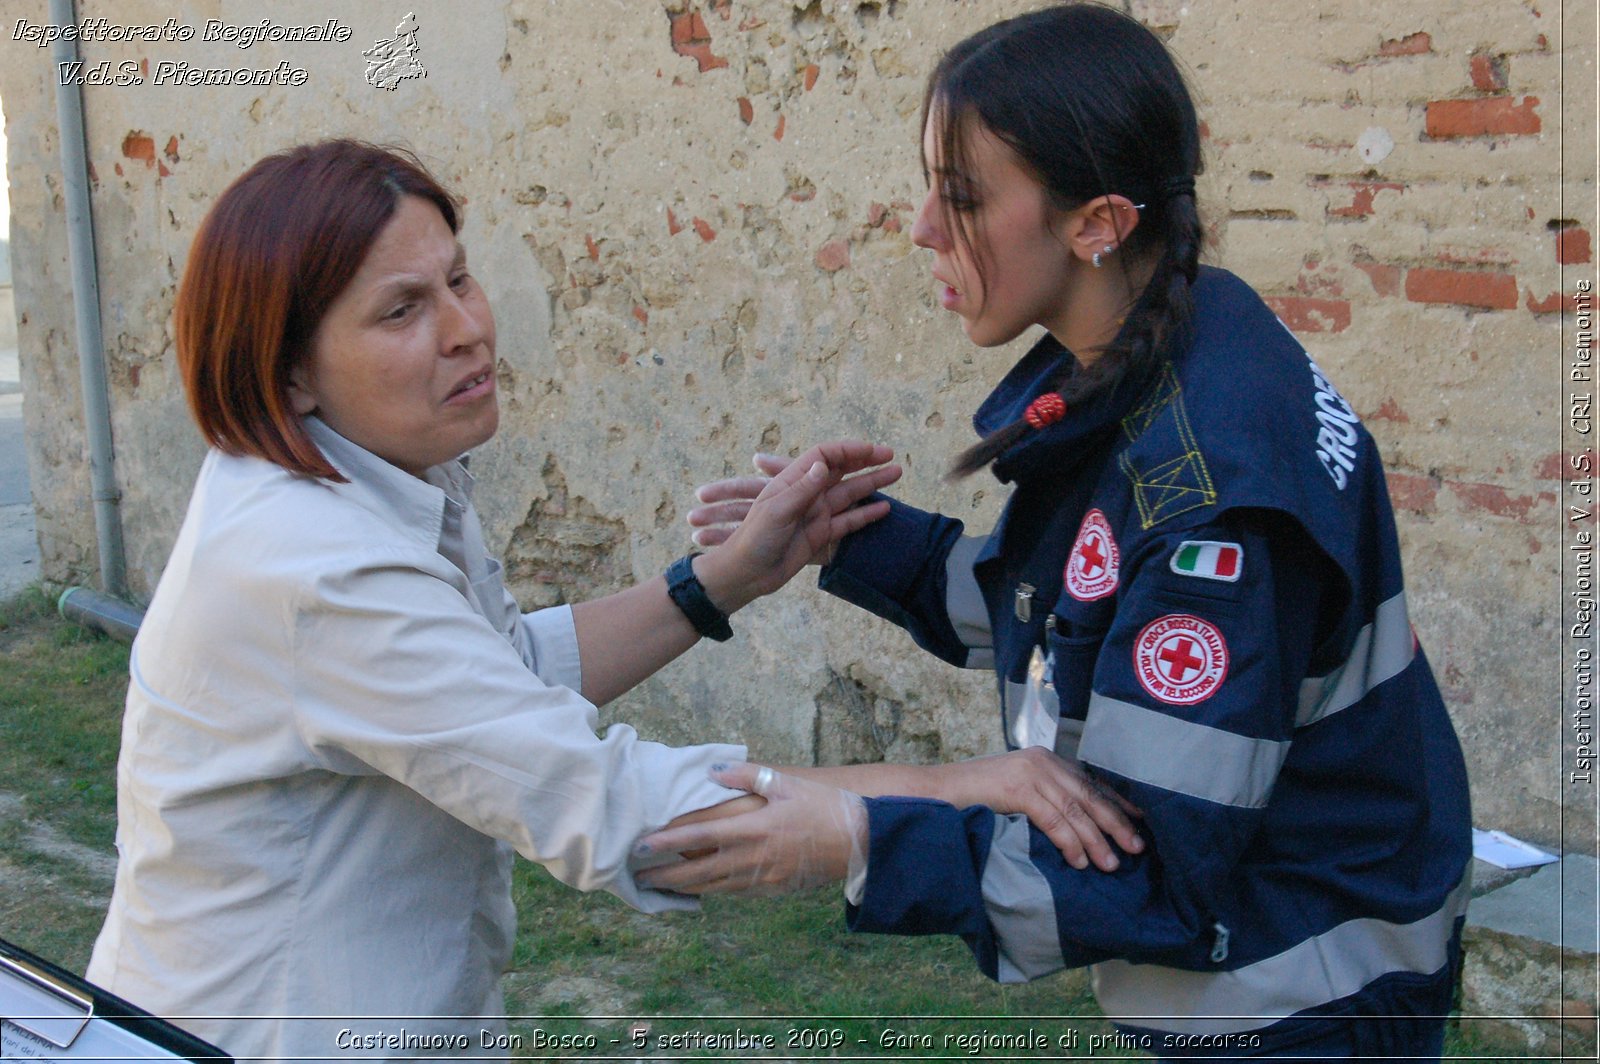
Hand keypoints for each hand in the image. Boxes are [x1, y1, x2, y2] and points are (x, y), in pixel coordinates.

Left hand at [633, 763, 865, 895]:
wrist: (860, 841)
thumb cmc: (824, 807)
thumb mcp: (786, 783)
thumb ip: (747, 776)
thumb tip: (713, 771)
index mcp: (752, 827)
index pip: (698, 835)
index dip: (666, 842)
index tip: (641, 845)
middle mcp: (752, 855)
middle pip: (698, 869)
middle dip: (665, 874)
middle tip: (637, 876)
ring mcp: (763, 876)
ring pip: (714, 886)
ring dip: (684, 887)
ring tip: (660, 887)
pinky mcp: (774, 888)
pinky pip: (736, 892)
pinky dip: (713, 891)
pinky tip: (701, 890)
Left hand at [695, 443, 899, 610]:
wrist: (748, 574)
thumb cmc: (755, 539)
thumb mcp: (777, 512)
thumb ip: (801, 490)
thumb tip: (823, 465)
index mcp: (792, 481)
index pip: (824, 456)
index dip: (847, 450)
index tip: (871, 450)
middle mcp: (807, 493)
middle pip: (841, 470)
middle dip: (865, 461)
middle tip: (891, 456)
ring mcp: (816, 513)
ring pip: (850, 493)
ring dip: (872, 483)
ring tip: (897, 473)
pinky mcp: (822, 534)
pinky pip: (848, 521)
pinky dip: (866, 514)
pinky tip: (885, 508)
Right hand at [928, 748, 1142, 871]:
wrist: (935, 792)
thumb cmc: (973, 798)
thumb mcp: (1016, 792)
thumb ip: (1044, 799)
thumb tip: (1078, 827)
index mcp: (1044, 759)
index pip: (1089, 782)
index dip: (1116, 802)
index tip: (1138, 821)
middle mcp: (1042, 761)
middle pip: (1088, 795)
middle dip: (1115, 823)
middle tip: (1137, 847)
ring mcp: (1030, 773)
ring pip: (1075, 810)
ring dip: (1096, 840)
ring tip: (1111, 864)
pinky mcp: (1018, 788)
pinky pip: (1053, 819)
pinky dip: (1069, 842)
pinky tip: (1079, 861)